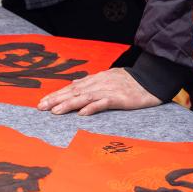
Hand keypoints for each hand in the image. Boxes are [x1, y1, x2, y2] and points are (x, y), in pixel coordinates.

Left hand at [37, 68, 161, 115]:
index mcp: (96, 79)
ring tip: (55, 111)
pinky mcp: (119, 98)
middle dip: (56, 99)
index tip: (42, 102)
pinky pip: (103, 103)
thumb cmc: (129, 81)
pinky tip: (82, 113)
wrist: (151, 80)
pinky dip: (92, 107)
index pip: (72, 88)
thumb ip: (91, 82)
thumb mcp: (108, 78)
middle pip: (74, 91)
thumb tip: (74, 84)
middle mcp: (99, 83)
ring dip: (69, 104)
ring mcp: (109, 90)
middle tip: (41, 107)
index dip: (57, 94)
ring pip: (85, 97)